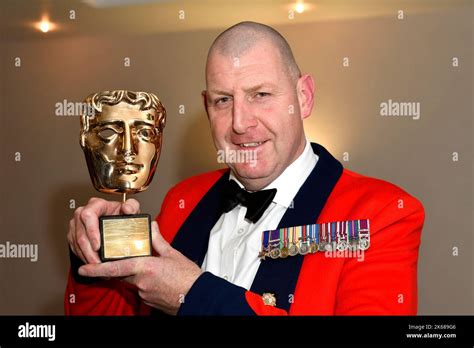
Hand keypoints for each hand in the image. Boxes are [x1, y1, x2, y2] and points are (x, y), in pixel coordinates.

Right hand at [67, 197, 139, 263]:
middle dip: (88, 250)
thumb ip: (132, 206)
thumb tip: (127, 209)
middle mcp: (82, 212)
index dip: (91, 232)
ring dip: (85, 256)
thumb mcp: (131, 207)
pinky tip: (91, 263)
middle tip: (98, 262)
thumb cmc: (122, 213)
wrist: (116, 219)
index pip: (88, 216)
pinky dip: (82, 256)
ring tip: (96, 265)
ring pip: (76, 242)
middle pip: (80, 233)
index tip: (98, 246)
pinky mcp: (73, 234)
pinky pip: (74, 247)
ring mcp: (76, 224)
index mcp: (96, 204)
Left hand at [78, 221, 202, 314]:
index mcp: (145, 268)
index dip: (97, 268)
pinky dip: (141, 281)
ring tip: (145, 268)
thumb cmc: (188, 277)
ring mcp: (144, 293)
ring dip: (132, 274)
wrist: (198, 296)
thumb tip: (151, 228)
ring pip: (130, 281)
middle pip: (120, 274)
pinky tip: (153, 277)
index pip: (115, 268)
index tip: (84, 267)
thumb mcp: (173, 254)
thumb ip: (158, 240)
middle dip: (115, 268)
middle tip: (112, 261)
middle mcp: (141, 282)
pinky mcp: (148, 300)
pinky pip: (139, 288)